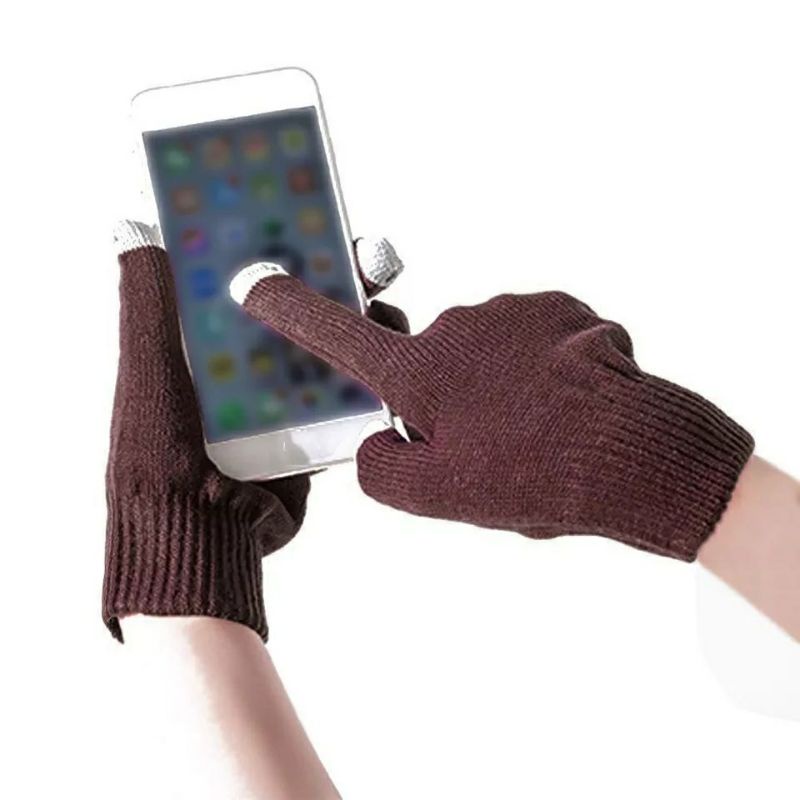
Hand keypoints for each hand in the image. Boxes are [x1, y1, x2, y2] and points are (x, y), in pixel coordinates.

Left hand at [103, 222, 404, 640]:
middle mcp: (253, 365)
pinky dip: (374, 370)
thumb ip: (149, 302)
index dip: (285, 244)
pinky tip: (390, 349)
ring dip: (366, 319)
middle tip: (369, 257)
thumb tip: (140, 228)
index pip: (255, 278)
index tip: (313, 217)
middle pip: (307, 306)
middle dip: (340, 277)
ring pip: (338, 344)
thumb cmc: (158, 450)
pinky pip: (353, 391)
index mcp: (212, 342)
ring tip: (385, 302)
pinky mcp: (317, 430)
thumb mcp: (148, 368)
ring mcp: (288, 397)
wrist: (199, 535)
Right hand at [230, 267, 753, 560]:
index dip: (288, 310)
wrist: (633, 451)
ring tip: (538, 436)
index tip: (254, 282)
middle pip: (426, 364)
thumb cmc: (529, 475)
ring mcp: (507, 311)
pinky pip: (532, 342)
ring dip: (499, 390)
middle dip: (446, 401)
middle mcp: (452, 327)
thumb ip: (381, 469)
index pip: (333, 334)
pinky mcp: (557, 307)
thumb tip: (376, 445)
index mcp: (414, 372)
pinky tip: (568, 406)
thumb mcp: (438, 495)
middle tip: (489, 446)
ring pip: (484, 357)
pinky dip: (541, 372)